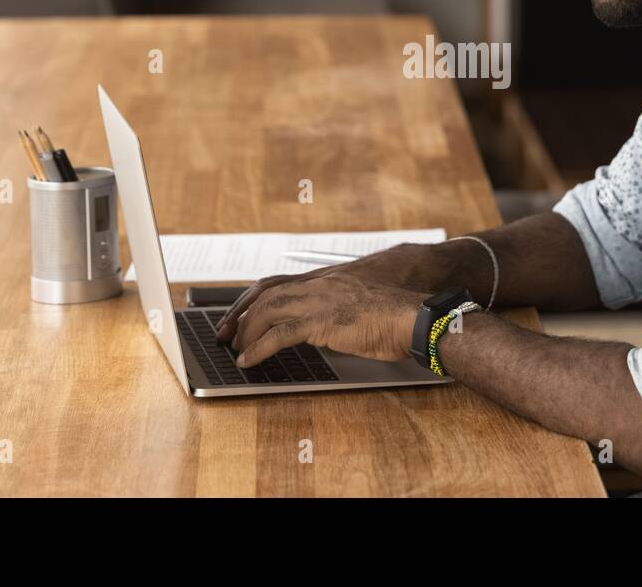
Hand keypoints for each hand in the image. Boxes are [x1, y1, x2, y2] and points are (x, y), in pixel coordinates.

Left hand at [220, 273, 423, 366]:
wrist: (414, 316)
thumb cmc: (395, 315)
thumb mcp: (358, 307)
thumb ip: (336, 311)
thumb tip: (320, 330)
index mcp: (326, 281)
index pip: (277, 283)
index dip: (252, 300)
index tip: (237, 317)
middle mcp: (318, 285)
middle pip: (265, 294)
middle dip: (241, 315)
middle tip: (226, 335)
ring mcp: (319, 301)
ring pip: (268, 310)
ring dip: (246, 331)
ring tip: (237, 350)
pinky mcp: (322, 321)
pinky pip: (279, 334)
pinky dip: (259, 348)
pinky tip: (249, 360)